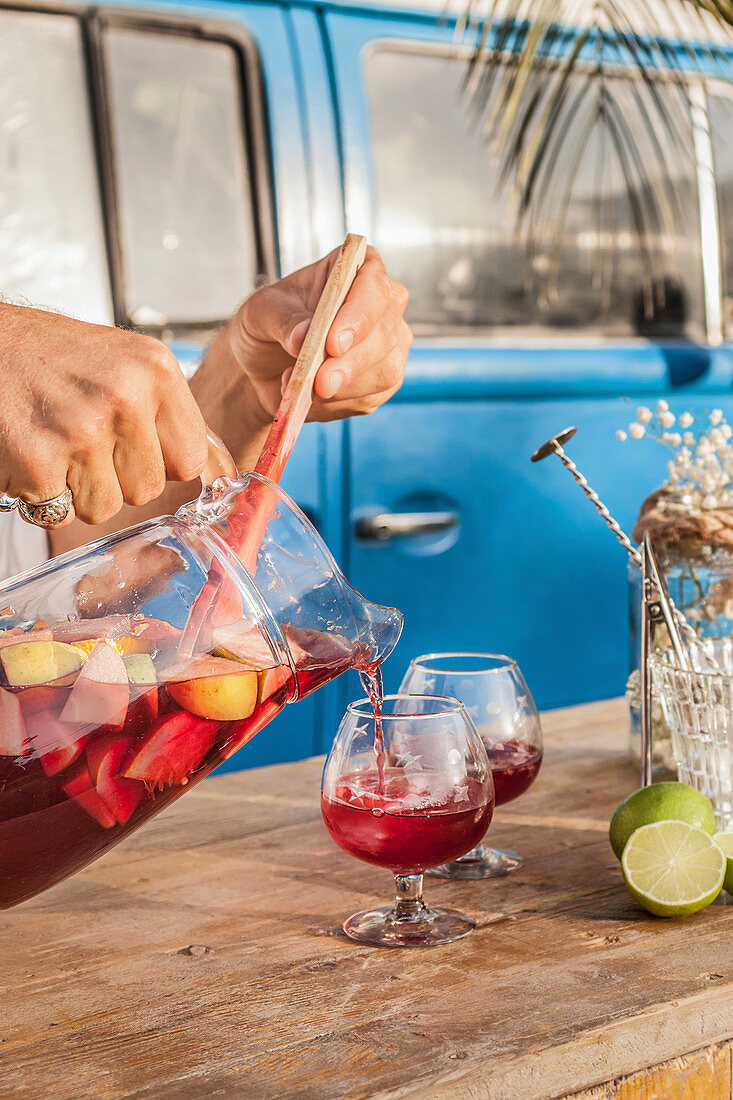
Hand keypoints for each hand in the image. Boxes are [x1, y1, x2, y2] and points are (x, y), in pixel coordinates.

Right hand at [0, 305, 207, 526]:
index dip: (160, 461)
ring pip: (106, 508)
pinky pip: (60, 513)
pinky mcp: (37, 461)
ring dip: (79, 490)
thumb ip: (175, 418)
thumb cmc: (53, 357)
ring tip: (57, 442)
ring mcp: (80, 430)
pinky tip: (32, 452)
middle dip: (116, 476)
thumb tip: (225, 474)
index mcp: (154, 370)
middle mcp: (123, 396)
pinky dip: (42, 495)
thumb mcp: (129, 365)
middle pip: (148, 490)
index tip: (132, 442)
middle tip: (82, 435)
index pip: (189, 459)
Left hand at [207, 244, 410, 426]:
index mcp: (358, 270)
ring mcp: (389, 345)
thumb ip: (282, 319)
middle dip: (351, 363)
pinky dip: (337, 404)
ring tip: (302, 387)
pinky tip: (312, 398)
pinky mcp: (383, 381)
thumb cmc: (267, 325)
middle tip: (319, 383)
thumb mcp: (261, 312)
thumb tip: (303, 337)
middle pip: (386, 332)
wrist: (263, 366)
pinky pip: (371, 398)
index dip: (358, 316)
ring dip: (342, 388)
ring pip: (385, 370)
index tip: (333, 344)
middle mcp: (383, 306)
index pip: (375, 287)